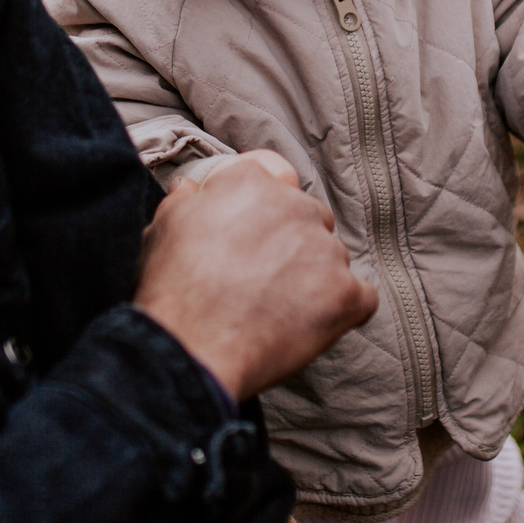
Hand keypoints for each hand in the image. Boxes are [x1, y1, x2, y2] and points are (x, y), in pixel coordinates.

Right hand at [134, 150, 376, 399]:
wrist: (191, 349)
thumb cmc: (173, 290)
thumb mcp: (163, 227)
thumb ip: (186, 198)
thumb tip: (190, 187)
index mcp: (252, 182)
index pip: (275, 173)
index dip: (264, 202)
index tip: (254, 227)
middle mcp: (296, 206)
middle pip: (309, 216)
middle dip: (292, 242)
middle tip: (260, 277)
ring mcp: (326, 250)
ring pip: (333, 256)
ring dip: (314, 277)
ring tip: (276, 308)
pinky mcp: (347, 294)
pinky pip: (360, 296)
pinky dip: (342, 309)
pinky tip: (311, 324)